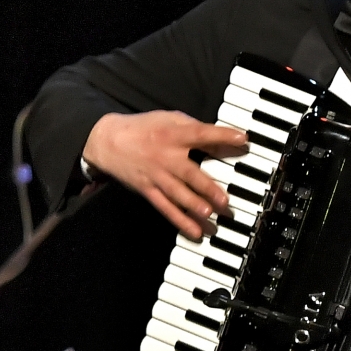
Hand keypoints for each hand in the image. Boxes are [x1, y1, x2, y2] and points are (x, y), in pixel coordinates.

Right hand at [84, 111, 248, 239]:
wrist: (107, 141)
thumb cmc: (143, 128)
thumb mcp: (170, 119)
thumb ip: (195, 128)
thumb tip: (222, 140)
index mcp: (173, 134)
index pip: (201, 134)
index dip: (222, 135)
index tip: (243, 139)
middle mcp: (166, 157)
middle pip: (189, 173)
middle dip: (207, 187)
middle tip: (224, 200)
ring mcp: (157, 176)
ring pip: (178, 194)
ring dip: (194, 206)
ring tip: (210, 215)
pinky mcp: (149, 191)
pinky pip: (166, 208)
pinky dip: (180, 221)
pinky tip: (195, 232)